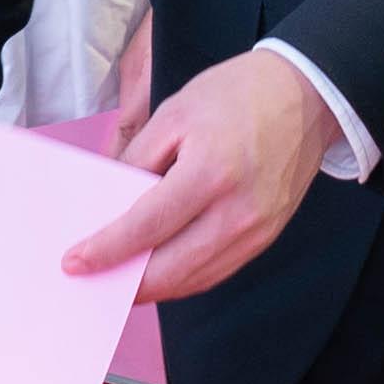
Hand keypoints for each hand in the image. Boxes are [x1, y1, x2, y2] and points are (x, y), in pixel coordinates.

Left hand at [68, 46, 338, 300]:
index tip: (75, 262)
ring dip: (155, 288)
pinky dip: (185, 279)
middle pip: (171, 268)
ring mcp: (257, 230)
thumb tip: (111, 204)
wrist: (308, 96)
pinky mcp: (267, 236)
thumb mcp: (176, 112)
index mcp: (210, 171)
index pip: (147, 226)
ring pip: (195, 279)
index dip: (107, 249)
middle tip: (92, 281)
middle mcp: (237, 210)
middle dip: (126, 283)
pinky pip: (218, 270)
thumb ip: (139, 159)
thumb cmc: (239, 95)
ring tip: (120, 284)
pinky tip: (161, 273)